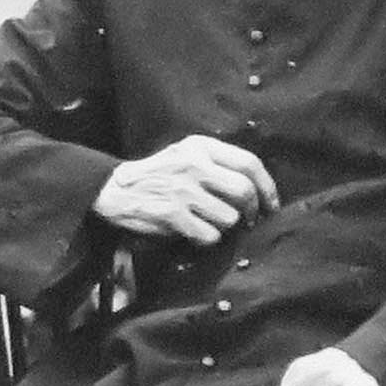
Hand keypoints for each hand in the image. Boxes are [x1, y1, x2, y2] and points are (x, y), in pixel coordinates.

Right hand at [92, 137, 279, 245]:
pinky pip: (209, 235)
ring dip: (224, 226)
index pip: (249, 163)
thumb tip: (257, 188)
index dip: (267, 186)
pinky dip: (207, 239)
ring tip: (210, 223)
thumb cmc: (158, 174)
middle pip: (244, 191)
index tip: (271, 204)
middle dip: (251, 210)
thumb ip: (217, 162)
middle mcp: (194, 165)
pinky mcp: (172, 214)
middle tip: (248, 220)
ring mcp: (183, 190)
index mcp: (201, 147)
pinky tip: (195, 232)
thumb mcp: (185, 154)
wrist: (114, 188)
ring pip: (229, 217)